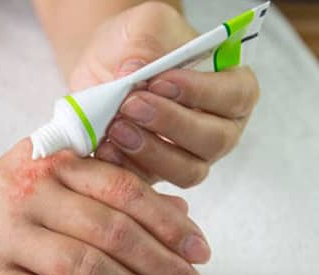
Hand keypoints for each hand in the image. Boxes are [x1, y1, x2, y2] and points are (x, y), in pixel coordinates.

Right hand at [0, 139, 208, 274]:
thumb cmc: (5, 206)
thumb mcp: (55, 185)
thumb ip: (112, 193)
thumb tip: (180, 215)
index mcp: (49, 161)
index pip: (122, 188)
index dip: (167, 222)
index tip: (200, 252)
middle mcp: (25, 192)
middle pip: (109, 230)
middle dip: (161, 265)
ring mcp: (1, 235)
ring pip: (83, 267)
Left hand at [69, 2, 259, 187]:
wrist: (104, 69)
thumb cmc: (136, 46)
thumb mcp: (143, 27)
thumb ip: (146, 43)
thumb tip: (134, 73)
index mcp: (230, 89)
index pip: (235, 96)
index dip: (200, 93)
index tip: (160, 81)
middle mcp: (217, 128)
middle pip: (213, 140)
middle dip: (170, 124)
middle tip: (132, 106)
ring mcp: (188, 156)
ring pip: (186, 171)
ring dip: (150, 151)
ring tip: (116, 127)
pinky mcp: (155, 173)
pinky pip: (149, 183)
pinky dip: (126, 168)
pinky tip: (105, 148)